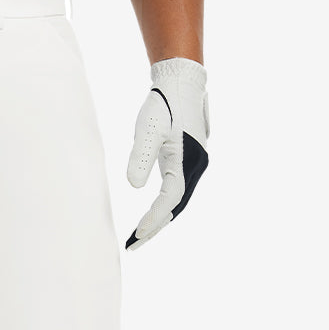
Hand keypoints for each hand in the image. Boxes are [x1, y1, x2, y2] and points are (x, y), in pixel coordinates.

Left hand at [125, 57, 209, 250]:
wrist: (181, 83)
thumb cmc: (163, 105)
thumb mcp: (147, 130)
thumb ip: (141, 157)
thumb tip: (134, 186)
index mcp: (187, 162)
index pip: (169, 199)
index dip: (153, 218)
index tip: (135, 235)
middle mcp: (196, 167)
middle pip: (175, 207)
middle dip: (154, 228)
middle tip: (132, 246)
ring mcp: (195, 164)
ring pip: (178, 201)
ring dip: (159, 220)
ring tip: (138, 236)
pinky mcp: (190, 161)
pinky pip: (178, 192)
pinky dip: (164, 207)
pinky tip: (151, 214)